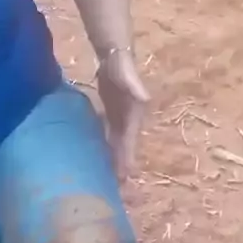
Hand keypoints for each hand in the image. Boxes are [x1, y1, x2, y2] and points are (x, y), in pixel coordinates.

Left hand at [97, 48, 149, 179]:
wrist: (116, 56)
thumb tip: (144, 98)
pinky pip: (109, 137)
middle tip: (117, 187)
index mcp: (135, 115)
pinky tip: (98, 159)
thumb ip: (134, 86)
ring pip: (118, 144)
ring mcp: (121, 119)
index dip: (128, 157)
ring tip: (110, 180)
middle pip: (126, 147)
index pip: (131, 140)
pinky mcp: (112, 116)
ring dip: (115, 160)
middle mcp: (130, 121)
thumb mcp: (126, 75)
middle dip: (122, 165)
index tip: (125, 175)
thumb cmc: (121, 66)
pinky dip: (106, 148)